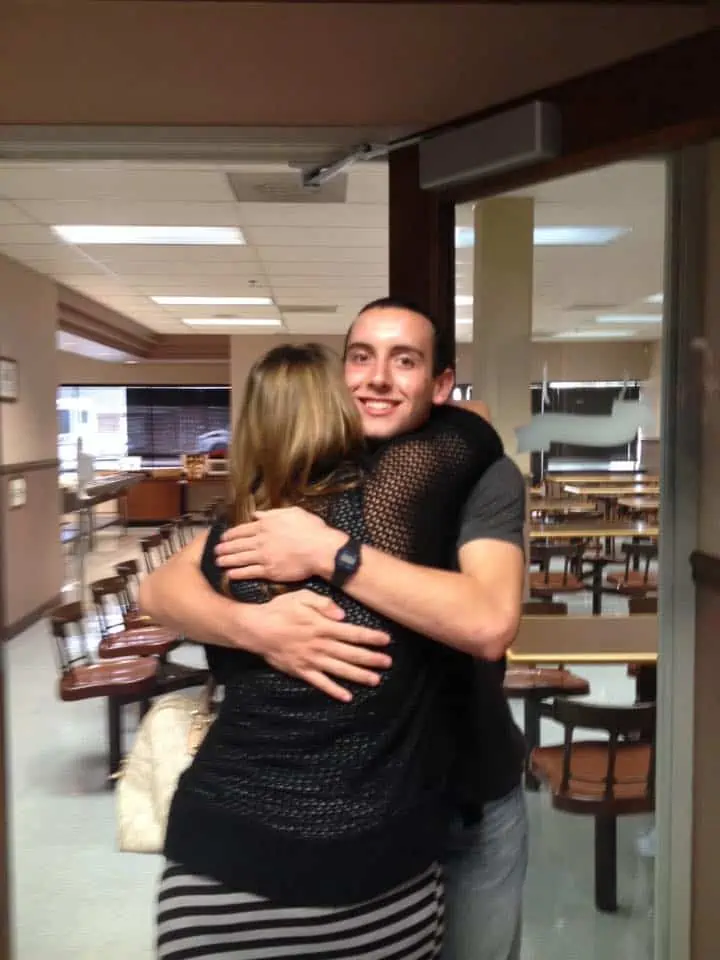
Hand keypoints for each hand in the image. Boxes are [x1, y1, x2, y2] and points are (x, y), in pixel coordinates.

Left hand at [215, 506, 342, 582]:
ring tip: (217, 562)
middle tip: (215, 550)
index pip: (242, 529)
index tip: (223, 536)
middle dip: (224, 547)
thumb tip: (258, 514)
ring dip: (227, 560)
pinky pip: (249, 572)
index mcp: (266, 525)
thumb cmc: (311, 529)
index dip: (231, 534)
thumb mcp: (292, 513)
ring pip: (239, 558)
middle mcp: (261, 540)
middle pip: (237, 544)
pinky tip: (230, 574)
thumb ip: (272, 513)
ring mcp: (263, 556)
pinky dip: (238, 573)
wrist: (320, 549)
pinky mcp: (269, 571)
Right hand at [240, 588, 390, 701]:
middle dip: (371, 658)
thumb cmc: (279, 609)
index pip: (352, 633)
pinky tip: (346, 697)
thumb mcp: (301, 596)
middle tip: (388, 662)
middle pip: (351, 653)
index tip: (386, 640)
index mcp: (322, 626)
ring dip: (359, 675)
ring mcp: (311, 660)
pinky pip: (320, 683)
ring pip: (340, 670)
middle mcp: (320, 645)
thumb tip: (343, 614)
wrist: (256, 629)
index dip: (371, 637)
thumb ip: (323, 603)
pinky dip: (334, 690)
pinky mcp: (301, 671)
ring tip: (376, 680)